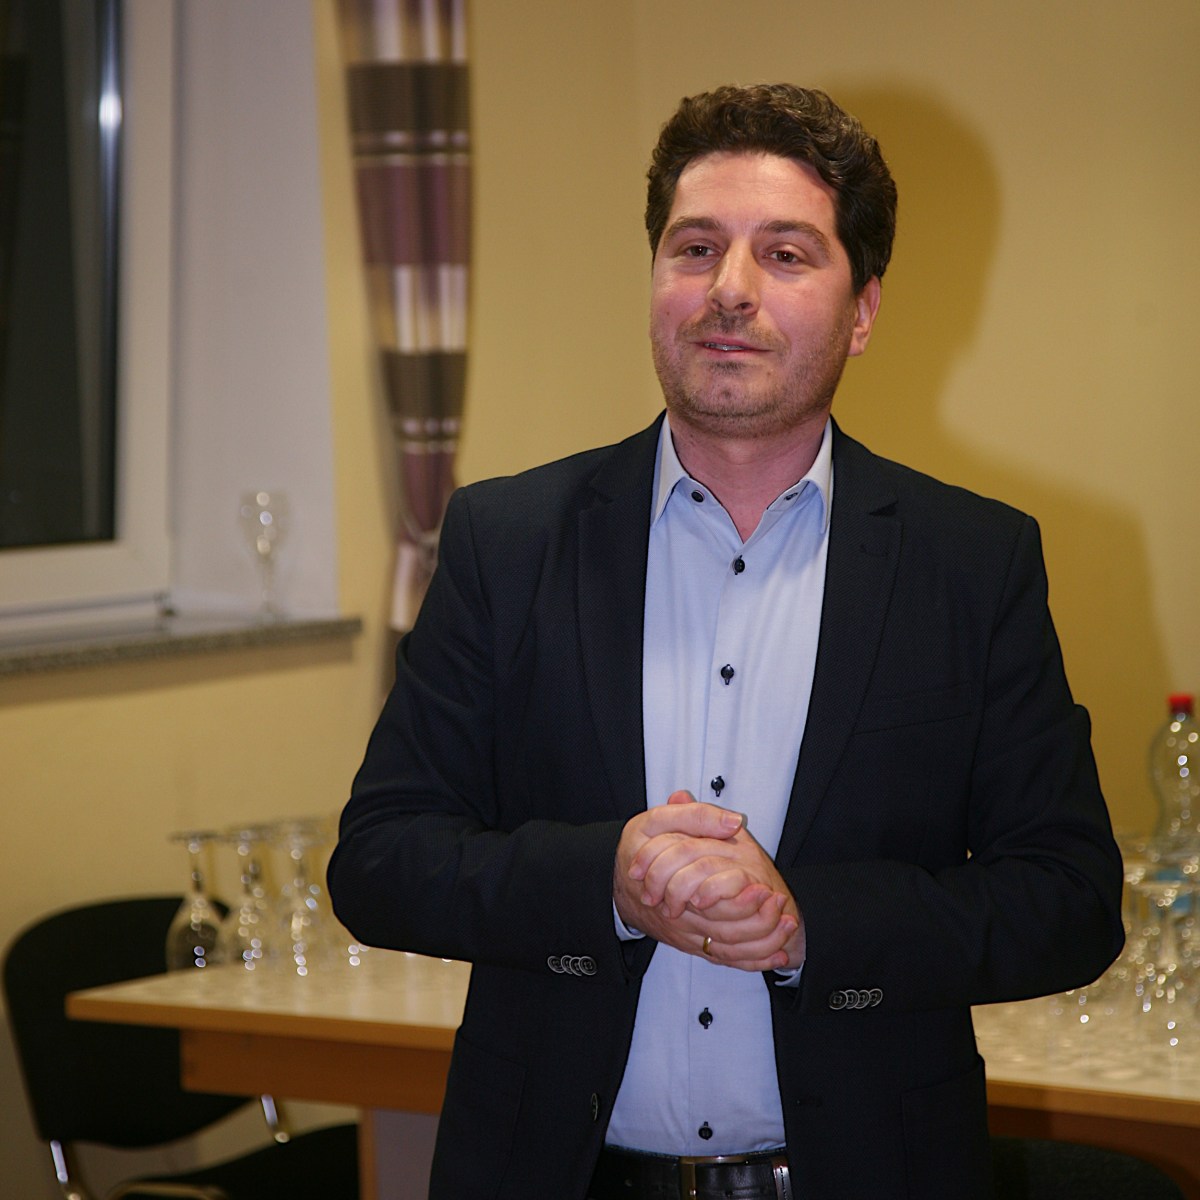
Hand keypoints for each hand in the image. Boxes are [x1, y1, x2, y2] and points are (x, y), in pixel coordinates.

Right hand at [614, 792, 805, 971]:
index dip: (739, 897)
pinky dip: (753, 960)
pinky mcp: (691, 944)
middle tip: (784, 907)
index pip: (709, 899)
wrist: (618, 884)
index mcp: (670, 883)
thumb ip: (694, 816)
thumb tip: (732, 821)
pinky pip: (724, 959)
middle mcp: (678, 915)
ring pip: (727, 948)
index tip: (765, 887)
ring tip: (788, 925)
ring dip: (761, 942)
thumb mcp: (657, 821)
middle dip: (759, 922)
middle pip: (723, 929)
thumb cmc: (639, 848)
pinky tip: (778, 955)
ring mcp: (685, 932)